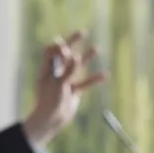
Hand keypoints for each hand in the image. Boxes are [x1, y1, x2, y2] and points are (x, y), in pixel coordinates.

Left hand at [22, 31, 103, 148]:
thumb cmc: (50, 101)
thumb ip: (67, 69)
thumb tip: (75, 54)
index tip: (66, 44)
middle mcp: (56, 73)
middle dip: (74, 43)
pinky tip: (105, 75)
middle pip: (65, 54)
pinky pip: (84, 84)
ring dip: (87, 58)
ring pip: (77, 67)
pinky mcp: (72, 92)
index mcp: (47, 69)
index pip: (52, 51)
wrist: (51, 120)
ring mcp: (65, 82)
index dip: (59, 44)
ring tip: (97, 48)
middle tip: (84, 32)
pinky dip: (94, 79)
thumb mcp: (59, 83)